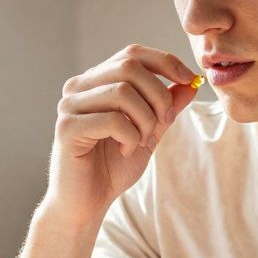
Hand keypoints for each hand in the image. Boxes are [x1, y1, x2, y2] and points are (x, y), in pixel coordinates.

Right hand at [45, 44, 199, 227]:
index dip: (165, 62)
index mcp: (96, 81)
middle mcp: (79, 87)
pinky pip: (112, 119)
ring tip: (142, 141)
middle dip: (159, 96)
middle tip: (163, 124)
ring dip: (145, 119)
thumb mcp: (149, 133)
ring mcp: (69, 106)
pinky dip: (130, 136)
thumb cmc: (112, 167)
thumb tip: (191, 83)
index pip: (132, 54)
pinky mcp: (67, 128)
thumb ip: (166, 107)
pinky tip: (126, 151)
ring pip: (122, 92)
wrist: (86, 203)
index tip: (189, 80)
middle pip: (129, 67)